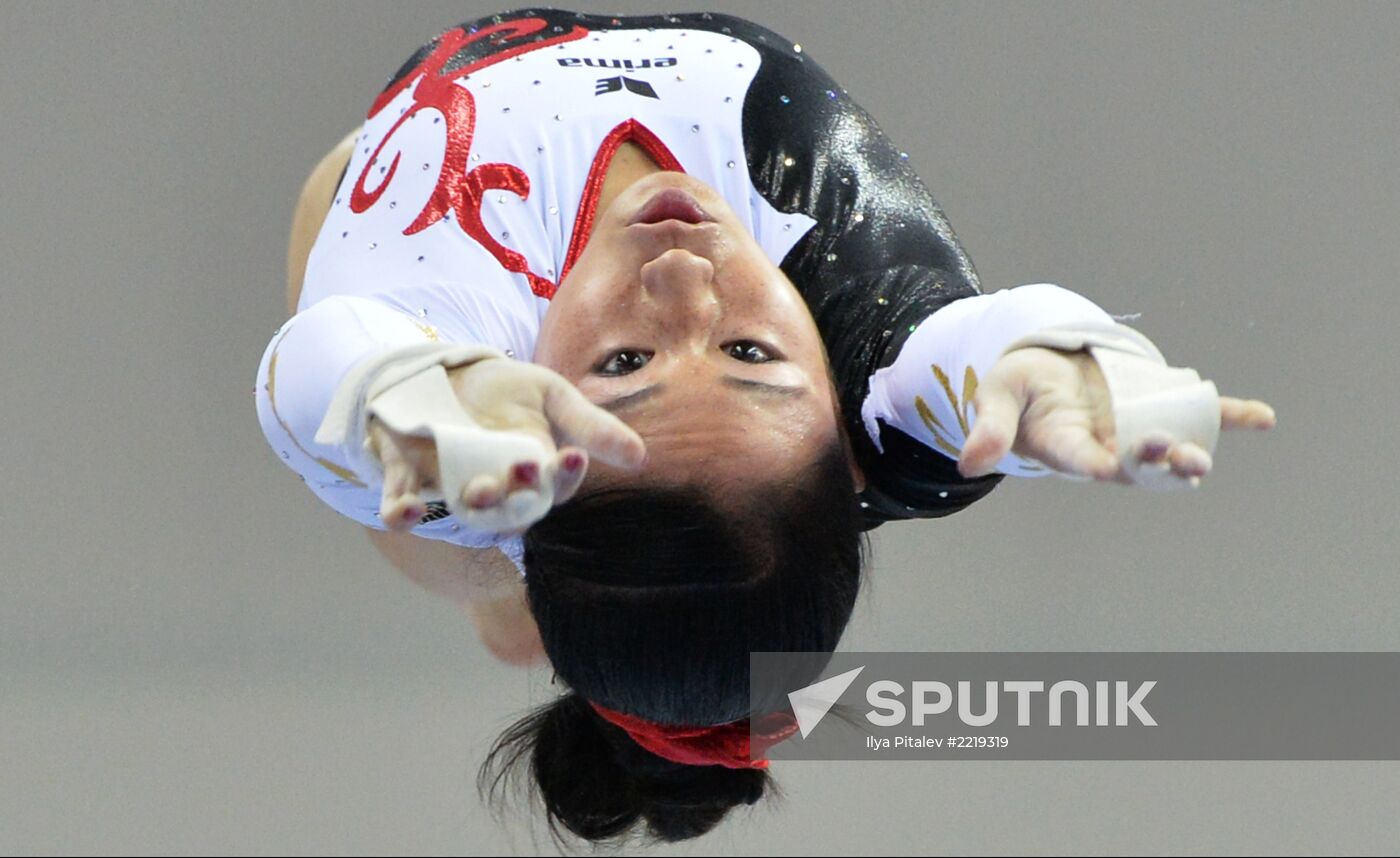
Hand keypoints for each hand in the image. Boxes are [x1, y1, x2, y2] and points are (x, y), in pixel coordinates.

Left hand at [369, 357, 645, 532]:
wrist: (442, 374)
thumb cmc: (504, 390)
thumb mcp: (551, 395)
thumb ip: (590, 426)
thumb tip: (641, 458)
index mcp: (534, 471)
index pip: (554, 485)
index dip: (563, 476)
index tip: (572, 455)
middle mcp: (497, 487)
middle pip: (513, 506)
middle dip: (519, 493)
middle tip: (524, 468)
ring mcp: (452, 486)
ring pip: (466, 511)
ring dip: (476, 505)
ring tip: (483, 489)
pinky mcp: (409, 480)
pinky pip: (402, 506)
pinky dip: (402, 514)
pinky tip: (407, 512)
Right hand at [956, 346, 1275, 484]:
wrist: (1048, 369)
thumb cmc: (1018, 388)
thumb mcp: (997, 396)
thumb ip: (989, 427)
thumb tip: (969, 461)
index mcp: (1065, 447)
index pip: (1080, 459)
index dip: (1095, 464)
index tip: (1106, 465)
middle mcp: (1106, 447)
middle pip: (1134, 465)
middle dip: (1155, 463)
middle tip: (1172, 454)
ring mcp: (1136, 429)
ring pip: (1167, 449)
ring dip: (1188, 455)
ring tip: (1202, 459)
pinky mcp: (1159, 406)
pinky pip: (1201, 414)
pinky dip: (1231, 416)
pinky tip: (1262, 418)